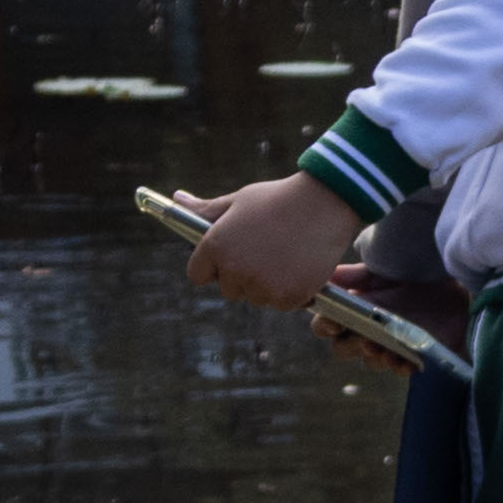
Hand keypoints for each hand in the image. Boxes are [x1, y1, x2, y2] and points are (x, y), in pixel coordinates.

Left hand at [183, 175, 358, 312]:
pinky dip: (293, 293)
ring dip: (270, 287)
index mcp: (215, 246)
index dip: (215, 268)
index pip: (198, 276)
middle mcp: (234, 269)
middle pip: (230, 291)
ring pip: (259, 299)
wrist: (325, 202)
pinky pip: (284, 305)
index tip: (233, 259)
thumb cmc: (279, 198)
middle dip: (245, 278)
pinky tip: (301, 269)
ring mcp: (263, 285)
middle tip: (267, 255)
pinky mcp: (290, 296)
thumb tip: (176, 198)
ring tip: (287, 259)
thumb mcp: (238, 200)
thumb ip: (205, 209)